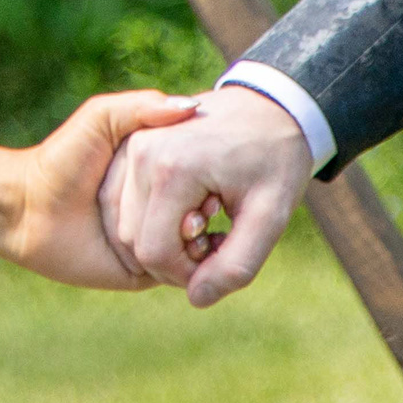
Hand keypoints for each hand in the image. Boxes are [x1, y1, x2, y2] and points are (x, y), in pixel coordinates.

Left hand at [0, 90, 197, 287]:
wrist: (26, 207)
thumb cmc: (63, 157)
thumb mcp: (103, 118)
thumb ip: (144, 106)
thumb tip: (193, 107)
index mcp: (156, 174)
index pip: (202, 179)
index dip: (214, 176)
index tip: (215, 174)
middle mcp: (157, 208)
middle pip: (204, 213)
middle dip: (211, 208)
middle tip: (211, 204)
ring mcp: (152, 240)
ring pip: (194, 246)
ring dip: (201, 238)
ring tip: (198, 225)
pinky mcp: (141, 271)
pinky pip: (173, 273)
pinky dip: (184, 265)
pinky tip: (191, 247)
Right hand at [97, 84, 313, 306]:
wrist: (272, 105)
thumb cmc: (276, 159)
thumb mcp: (271, 217)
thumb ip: (237, 265)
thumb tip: (197, 298)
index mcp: (171, 171)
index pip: (154, 253)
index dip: (185, 272)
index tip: (220, 253)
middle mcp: (141, 155)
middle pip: (135, 240)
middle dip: (174, 254)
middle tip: (215, 235)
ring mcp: (133, 147)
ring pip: (127, 225)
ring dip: (162, 236)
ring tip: (205, 218)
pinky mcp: (133, 145)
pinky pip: (127, 204)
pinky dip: (153, 218)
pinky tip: (189, 207)